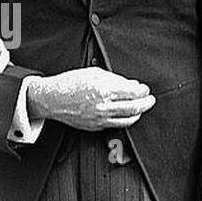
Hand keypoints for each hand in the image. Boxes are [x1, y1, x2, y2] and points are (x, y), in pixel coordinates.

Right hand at [25, 68, 155, 130]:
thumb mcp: (94, 73)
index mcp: (103, 90)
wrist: (52, 99)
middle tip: (150, 99)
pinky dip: (124, 119)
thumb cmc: (69, 83)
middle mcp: (103, 107)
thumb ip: (115, 79)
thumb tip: (131, 84)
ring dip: (138, 114)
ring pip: (127, 120)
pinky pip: (115, 125)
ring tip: (141, 108)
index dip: (143, 91)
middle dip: (146, 103)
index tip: (145, 88)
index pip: (133, 93)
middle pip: (134, 108)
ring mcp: (99, 119)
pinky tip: (126, 113)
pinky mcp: (95, 127)